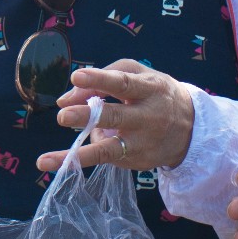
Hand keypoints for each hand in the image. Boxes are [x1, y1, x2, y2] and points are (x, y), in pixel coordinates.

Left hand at [34, 59, 195, 172]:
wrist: (192, 129)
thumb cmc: (155, 94)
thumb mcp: (138, 77)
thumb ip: (102, 80)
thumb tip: (65, 99)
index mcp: (150, 89)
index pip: (123, 82)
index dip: (100, 79)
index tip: (76, 76)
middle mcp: (149, 117)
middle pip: (116, 117)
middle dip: (88, 116)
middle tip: (62, 115)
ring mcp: (143, 143)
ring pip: (108, 150)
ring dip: (76, 155)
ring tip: (45, 159)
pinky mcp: (137, 162)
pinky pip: (107, 158)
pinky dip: (84, 156)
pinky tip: (65, 156)